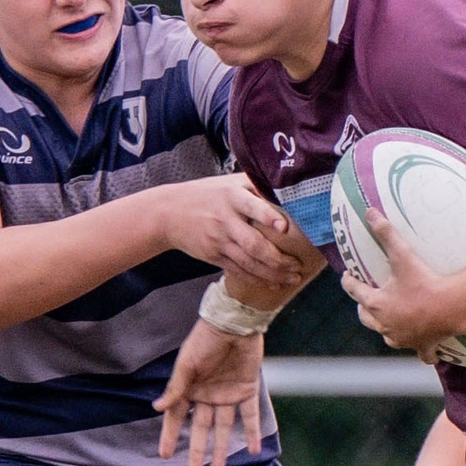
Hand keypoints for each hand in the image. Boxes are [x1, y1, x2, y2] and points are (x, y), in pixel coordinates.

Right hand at [155, 320, 265, 465]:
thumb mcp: (187, 364)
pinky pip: (250, 416)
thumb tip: (156, 408)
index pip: (176, 418)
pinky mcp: (247, 390)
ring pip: (224, 427)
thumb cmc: (205, 340)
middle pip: (201, 428)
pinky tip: (253, 450)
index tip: (164, 455)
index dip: (170, 436)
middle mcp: (207, 394)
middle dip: (198, 449)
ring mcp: (227, 394)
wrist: (234, 323)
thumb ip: (176, 388)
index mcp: (189, 388)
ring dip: (222, 447)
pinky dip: (252, 432)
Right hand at [157, 174, 299, 286]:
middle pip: (253, 244)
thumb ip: (254, 184)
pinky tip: (275, 283)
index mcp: (231, 197)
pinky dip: (258, 279)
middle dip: (278, 259)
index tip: (284, 227)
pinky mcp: (214, 256)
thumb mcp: (227, 182)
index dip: (268, 217)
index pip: (251, 206)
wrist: (168, 213)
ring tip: (293, 278)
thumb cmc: (206, 194)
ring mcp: (218, 241)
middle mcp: (225, 220)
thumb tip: (287, 186)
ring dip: (273, 274)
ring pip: (249, 263)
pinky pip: (239, 271)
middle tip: (298, 265)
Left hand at [338, 210, 465, 358]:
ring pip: (387, 336)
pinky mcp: (421, 346)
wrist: (450, 308)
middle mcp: (385, 324)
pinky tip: (424, 352)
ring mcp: (402, 338)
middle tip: (366, 300)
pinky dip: (421, 352)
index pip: (355, 291)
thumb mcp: (403, 256)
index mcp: (376, 304)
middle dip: (364, 308)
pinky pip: (420, 353)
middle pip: (366, 317)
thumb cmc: (424, 282)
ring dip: (386, 329)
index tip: (347, 276)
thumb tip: (369, 212)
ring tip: (389, 322)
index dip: (349, 282)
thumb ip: (386, 233)